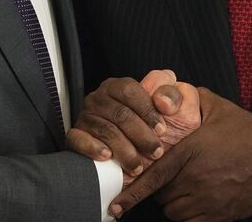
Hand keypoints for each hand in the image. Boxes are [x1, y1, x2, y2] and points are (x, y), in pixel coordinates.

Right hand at [67, 71, 190, 172]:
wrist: (138, 158)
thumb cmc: (155, 131)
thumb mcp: (173, 110)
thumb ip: (175, 95)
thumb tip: (164, 101)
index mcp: (118, 86)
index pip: (130, 90)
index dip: (148, 111)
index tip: (162, 130)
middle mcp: (99, 98)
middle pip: (119, 113)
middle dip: (141, 135)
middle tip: (156, 152)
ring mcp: (86, 117)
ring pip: (105, 130)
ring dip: (125, 150)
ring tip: (138, 166)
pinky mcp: (75, 136)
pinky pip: (78, 139)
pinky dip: (93, 148)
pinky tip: (107, 157)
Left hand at [109, 88, 251, 221]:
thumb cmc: (248, 134)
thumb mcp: (219, 108)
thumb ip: (191, 99)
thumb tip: (167, 94)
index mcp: (191, 153)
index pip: (153, 176)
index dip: (132, 192)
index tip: (115, 204)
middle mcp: (196, 179)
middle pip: (161, 194)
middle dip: (160, 186)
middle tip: (173, 174)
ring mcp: (208, 201)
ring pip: (174, 210)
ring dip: (173, 201)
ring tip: (185, 186)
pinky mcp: (218, 216)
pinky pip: (190, 221)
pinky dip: (187, 215)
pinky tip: (194, 201)